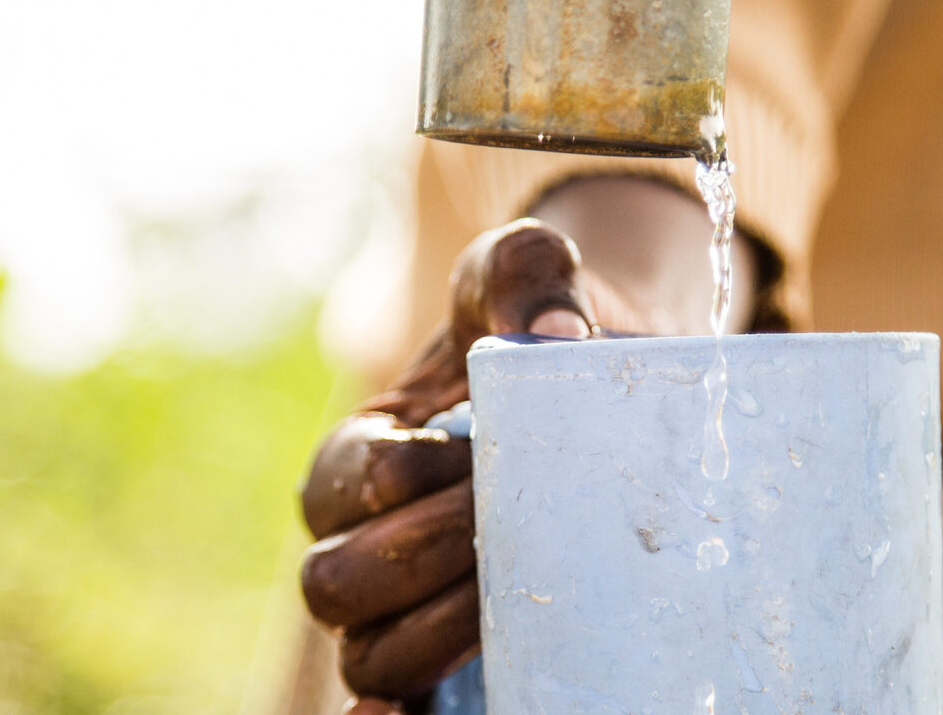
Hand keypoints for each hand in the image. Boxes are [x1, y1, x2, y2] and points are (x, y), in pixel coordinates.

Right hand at [299, 177, 765, 711]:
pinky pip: (405, 706)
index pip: (355, 479)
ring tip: (513, 603)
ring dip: (435, 635)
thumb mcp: (529, 277)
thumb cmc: (545, 331)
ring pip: (371, 657)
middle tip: (505, 525)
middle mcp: (362, 538)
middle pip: (340, 583)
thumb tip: (554, 335)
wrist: (602, 379)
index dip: (414, 475)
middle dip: (421, 555)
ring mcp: (404, 607)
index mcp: (359, 453)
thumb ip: (523, 272)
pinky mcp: (455, 657)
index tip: (486, 450)